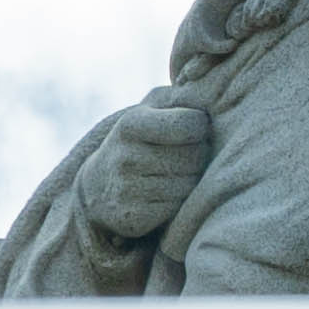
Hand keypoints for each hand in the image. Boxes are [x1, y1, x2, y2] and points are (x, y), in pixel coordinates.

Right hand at [75, 101, 209, 239]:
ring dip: (191, 180)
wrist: (97, 184)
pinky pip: (177, 209)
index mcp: (132, 123)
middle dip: (199, 155)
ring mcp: (126, 190)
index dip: (200, 126)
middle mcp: (125, 156)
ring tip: (175, 172)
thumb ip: (179, 96)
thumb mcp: (151, 107)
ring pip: (189, 185)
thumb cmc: (139, 138)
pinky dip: (179, 202)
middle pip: (195, 157)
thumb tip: (210, 89)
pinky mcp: (132, 219)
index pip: (192, 124)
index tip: (192, 128)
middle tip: (186, 153)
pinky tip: (166, 194)